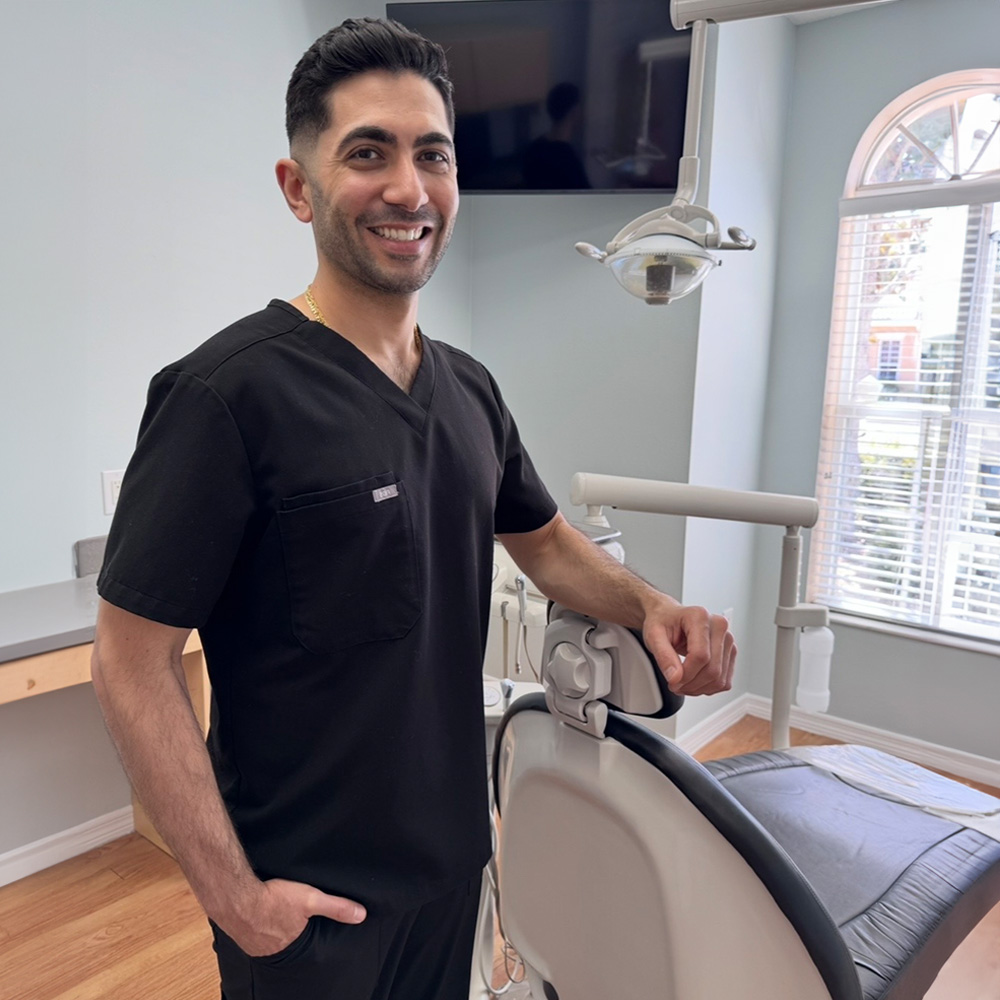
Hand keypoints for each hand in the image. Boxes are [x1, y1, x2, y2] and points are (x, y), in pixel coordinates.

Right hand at [219, 878, 365, 956]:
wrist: (236, 897)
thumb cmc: (273, 898)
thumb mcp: (311, 899)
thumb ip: (336, 907)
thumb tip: (360, 915)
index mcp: (291, 946)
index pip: (304, 944)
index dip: (306, 933)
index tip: (305, 925)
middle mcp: (271, 951)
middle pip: (285, 942)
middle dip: (288, 931)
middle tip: (288, 917)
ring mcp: (253, 945)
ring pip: (267, 938)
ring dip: (270, 928)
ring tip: (275, 915)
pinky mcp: (239, 934)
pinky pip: (250, 932)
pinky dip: (255, 924)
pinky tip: (257, 913)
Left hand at [642, 599, 735, 695]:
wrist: (669, 617)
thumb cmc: (663, 621)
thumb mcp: (654, 635)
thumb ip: (663, 656)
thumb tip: (675, 677)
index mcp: (700, 617)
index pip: (700, 655)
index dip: (686, 675)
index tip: (672, 681)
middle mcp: (718, 626)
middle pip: (712, 669)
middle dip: (691, 684)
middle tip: (675, 684)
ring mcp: (727, 640)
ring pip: (719, 678)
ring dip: (699, 688)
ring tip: (682, 683)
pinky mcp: (730, 652)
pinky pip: (724, 681)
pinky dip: (708, 688)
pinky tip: (694, 681)